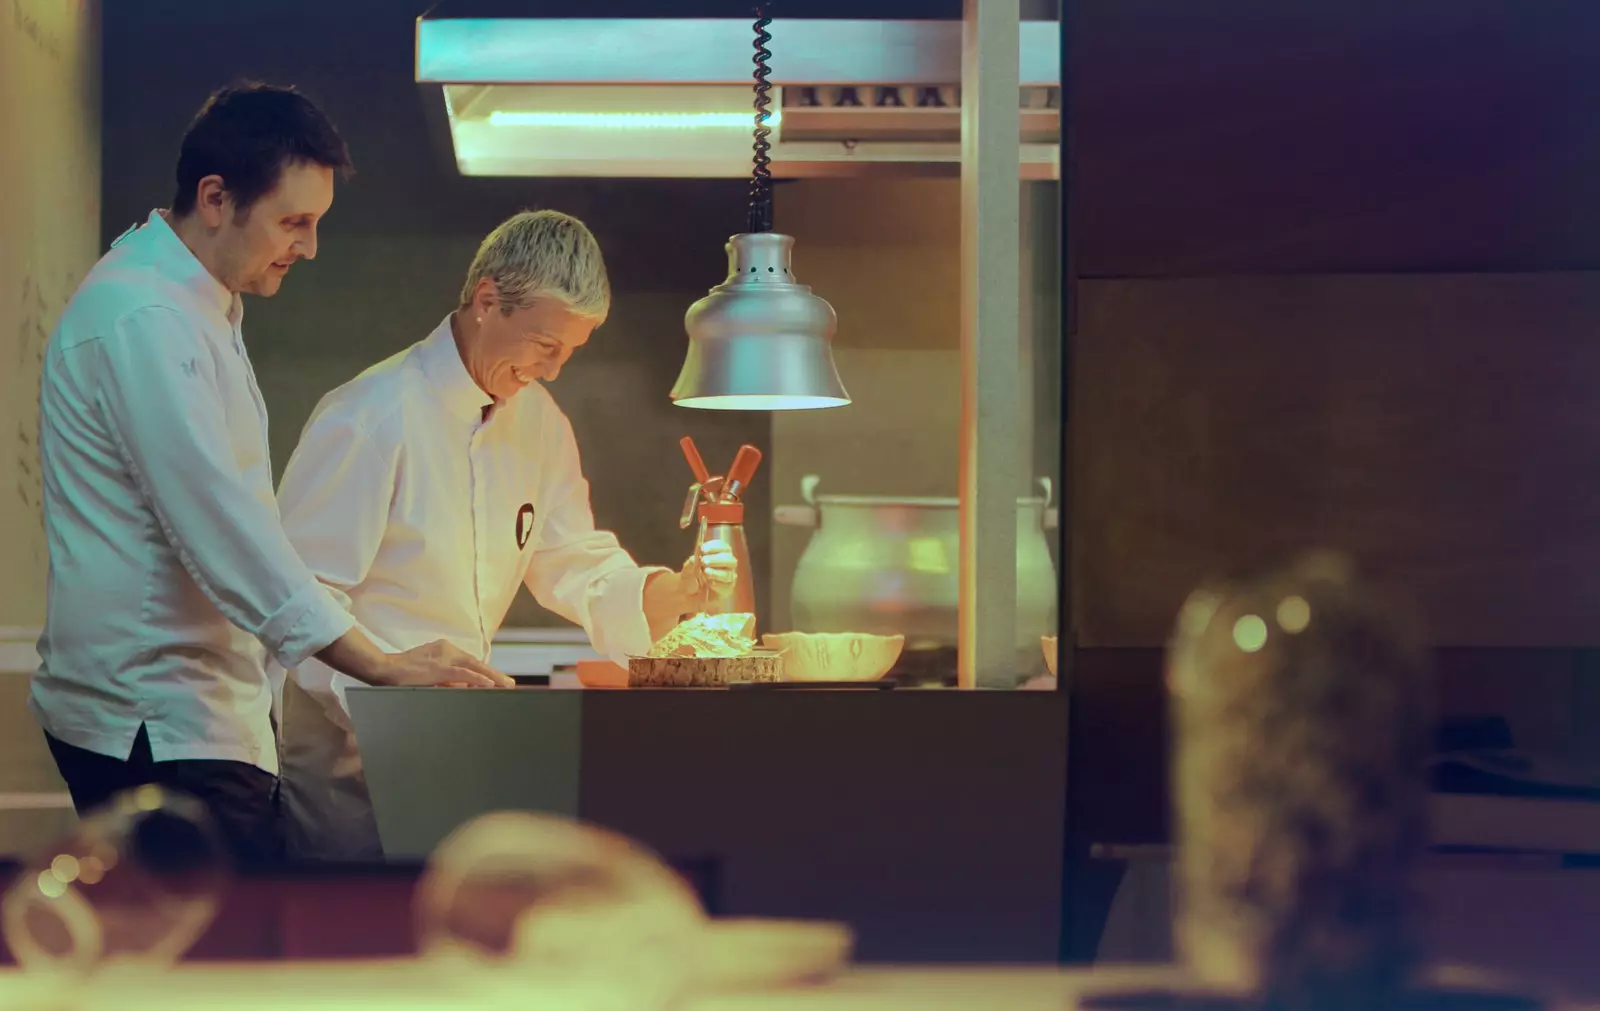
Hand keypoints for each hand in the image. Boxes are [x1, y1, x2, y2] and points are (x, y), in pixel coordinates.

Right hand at [377, 639, 514, 687]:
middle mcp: (447, 649)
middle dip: (494, 674)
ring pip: (474, 667)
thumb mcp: (428, 674)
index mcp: (444, 649)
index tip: (498, 680)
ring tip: (506, 686)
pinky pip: (464, 674)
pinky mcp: (440, 668)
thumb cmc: (402, 674)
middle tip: (509, 684)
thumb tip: (463, 687)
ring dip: (492, 677)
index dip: (485, 671)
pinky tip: (489, 685)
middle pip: (476, 662)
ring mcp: (444, 658)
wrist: (383, 669)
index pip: (470, 661)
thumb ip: (446, 679)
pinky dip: (478, 679)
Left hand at [680, 539, 737, 602]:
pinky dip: (718, 584)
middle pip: (729, 559)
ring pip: (728, 574)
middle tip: (703, 561)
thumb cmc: (691, 577)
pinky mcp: (727, 589)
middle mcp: (727, 564)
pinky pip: (726, 586)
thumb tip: (693, 560)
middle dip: (716, 559)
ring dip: (716, 572)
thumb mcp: (686, 570)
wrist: (689, 594)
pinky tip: (710, 583)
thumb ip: (689, 565)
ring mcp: (728, 577)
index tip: (702, 549)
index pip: (722, 546)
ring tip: (705, 572)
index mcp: (719, 553)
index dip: (714, 546)